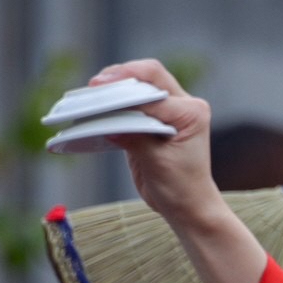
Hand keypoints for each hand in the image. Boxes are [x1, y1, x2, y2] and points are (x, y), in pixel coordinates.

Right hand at [88, 60, 220, 227]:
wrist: (186, 205)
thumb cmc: (180, 187)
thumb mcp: (156, 163)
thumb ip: (135, 138)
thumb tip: (108, 122)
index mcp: (191, 112)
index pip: (156, 91)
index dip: (127, 89)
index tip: (103, 89)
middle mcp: (182, 105)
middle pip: (149, 77)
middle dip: (120, 77)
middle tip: (94, 85)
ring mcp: (167, 110)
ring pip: (138, 85)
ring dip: (114, 87)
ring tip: (91, 93)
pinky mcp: (150, 119)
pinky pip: (130, 104)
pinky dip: (113, 103)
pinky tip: (95, 105)